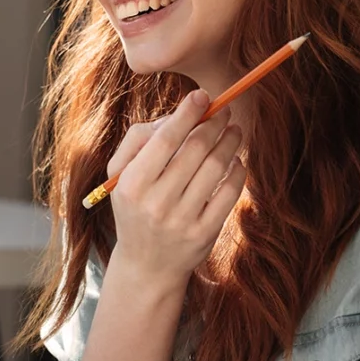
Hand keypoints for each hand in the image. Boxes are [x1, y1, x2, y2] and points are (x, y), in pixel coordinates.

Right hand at [105, 89, 245, 290]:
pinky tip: (237, 161)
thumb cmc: (135, 207)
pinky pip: (228, 194)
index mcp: (131, 185)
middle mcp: (155, 203)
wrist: (146, 265)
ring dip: (230, 143)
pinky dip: (238, 171)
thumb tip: (177, 117)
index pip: (164, 140)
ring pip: (215, 168)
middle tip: (223, 111)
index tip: (201, 95)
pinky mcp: (204, 234)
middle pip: (194, 150)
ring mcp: (181, 220)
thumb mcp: (121, 177)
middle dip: (213, 124)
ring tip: (234, 131)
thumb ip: (139, 142)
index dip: (186, 114)